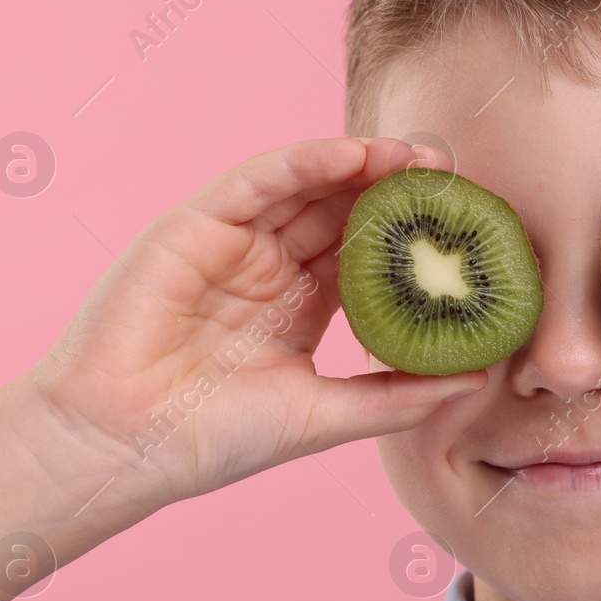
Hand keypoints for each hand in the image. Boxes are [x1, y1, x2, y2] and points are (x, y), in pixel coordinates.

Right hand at [25, 138, 487, 511]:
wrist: (121, 446)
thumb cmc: (213, 438)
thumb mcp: (325, 417)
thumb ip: (398, 395)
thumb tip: (479, 379)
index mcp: (300, 304)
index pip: (369, 255)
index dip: (417, 236)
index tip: (470, 225)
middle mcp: (270, 266)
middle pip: (344, 211)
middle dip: (398, 190)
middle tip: (455, 173)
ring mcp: (233, 242)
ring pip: (307, 187)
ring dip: (362, 164)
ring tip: (417, 156)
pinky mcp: (195, 225)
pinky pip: (256, 181)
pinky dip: (303, 162)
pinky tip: (352, 154)